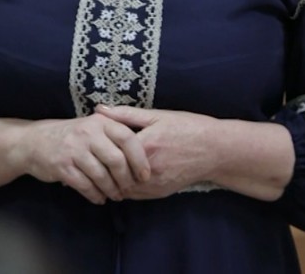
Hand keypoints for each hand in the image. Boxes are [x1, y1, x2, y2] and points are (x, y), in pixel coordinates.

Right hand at [13, 114, 150, 204]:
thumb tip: (144, 154)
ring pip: (101, 176)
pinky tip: (99, 198)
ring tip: (116, 195)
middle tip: (129, 189)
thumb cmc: (71, 136)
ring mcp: (74, 150)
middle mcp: (87, 133)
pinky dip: (95, 195)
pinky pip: (85, 185)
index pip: (127, 138)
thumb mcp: (92, 126)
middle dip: (126, 179)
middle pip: (116, 160)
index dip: (140, 158)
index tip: (145, 174)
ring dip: (111, 190)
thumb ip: (114, 134)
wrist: (34, 142)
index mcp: (100, 122)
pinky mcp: (62, 166)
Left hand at [94, 105, 218, 199]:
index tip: (89, 147)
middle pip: (114, 175)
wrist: (215, 149)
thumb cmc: (187, 127)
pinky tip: (120, 178)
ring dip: (112, 181)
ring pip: (123, 189)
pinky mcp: (161, 192)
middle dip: (102, 169)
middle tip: (90, 161)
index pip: (111, 154)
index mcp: (146, 145)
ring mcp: (156, 184)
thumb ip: (126, 114)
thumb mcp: (157, 115)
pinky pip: (136, 195)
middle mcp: (149, 168)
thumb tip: (99, 109)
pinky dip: (125, 188)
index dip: (98, 152)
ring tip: (102, 170)